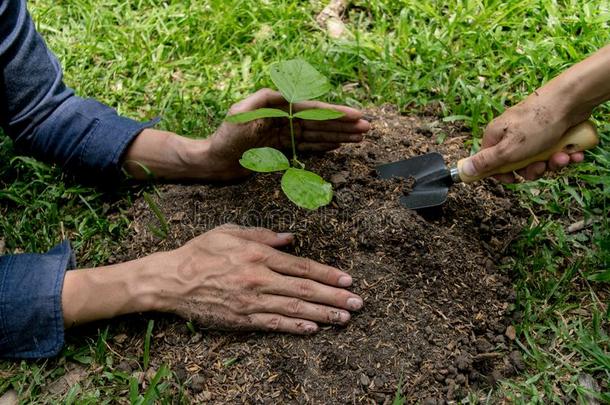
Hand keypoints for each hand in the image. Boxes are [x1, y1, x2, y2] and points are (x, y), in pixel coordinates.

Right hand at [155, 225, 362, 333]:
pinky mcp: (242, 319)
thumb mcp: (229, 232)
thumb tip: (290, 238)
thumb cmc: (200, 252)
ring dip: (322, 314)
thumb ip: (262, 234)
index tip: (347, 279)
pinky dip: (294, 327)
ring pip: (294, 309)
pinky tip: (313, 329)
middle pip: (304, 290)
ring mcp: (251, 301)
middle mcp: (258, 279)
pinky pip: (273, 324)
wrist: (171, 281)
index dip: (327, 274)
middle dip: (334, 297)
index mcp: (258, 255)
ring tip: (344, 318)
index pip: (301, 266)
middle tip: (357, 303)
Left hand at [202, 88, 370, 179]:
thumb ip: (262, 100)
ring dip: (338, 135)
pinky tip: (338, 145)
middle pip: (319, 121)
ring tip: (359, 137)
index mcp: (277, 107)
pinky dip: (322, 146)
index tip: (355, 116)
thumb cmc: (224, 138)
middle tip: (367, 128)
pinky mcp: (280, 148)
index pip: (312, 110)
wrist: (214, 162)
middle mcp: (283, 118)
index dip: (335, 113)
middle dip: (343, 125)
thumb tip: (288, 91)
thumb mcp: (239, 114)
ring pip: (316, 134)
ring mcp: (283, 133)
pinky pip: (306, 146)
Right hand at [461, 96, 585, 182]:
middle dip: (534, 169)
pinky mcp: (551, 131)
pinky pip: (554, 151)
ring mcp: (533, 133)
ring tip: (563, 156)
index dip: (502, 174)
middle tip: (542, 166)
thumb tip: (464, 170)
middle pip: (518, 164)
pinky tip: (573, 153)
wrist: (572, 100)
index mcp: (496, 136)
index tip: (514, 179)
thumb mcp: (508, 149)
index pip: (491, 162)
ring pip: (539, 159)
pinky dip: (565, 154)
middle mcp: (512, 134)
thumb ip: (486, 162)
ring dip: (553, 162)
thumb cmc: (538, 123)